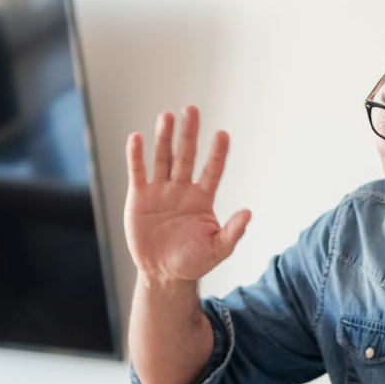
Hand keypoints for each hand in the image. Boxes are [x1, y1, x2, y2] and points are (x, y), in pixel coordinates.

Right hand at [124, 105, 250, 283]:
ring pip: (163, 158)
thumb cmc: (194, 261)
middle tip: (191, 110)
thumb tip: (248, 213)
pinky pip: (138, 172)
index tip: (222, 134)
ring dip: (164, 138)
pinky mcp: (139, 197)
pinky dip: (136, 156)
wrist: (164, 274)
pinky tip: (136, 138)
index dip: (217, 153)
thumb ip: (233, 231)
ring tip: (166, 117)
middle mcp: (182, 189)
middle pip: (186, 155)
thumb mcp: (218, 249)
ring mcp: (160, 191)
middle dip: (189, 133)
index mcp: (203, 198)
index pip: (213, 170)